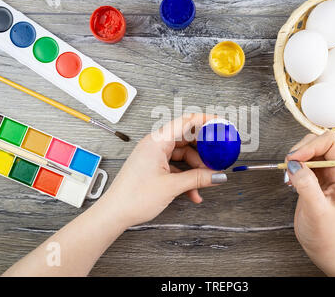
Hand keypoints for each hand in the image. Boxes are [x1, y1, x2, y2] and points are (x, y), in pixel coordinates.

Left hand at [100, 113, 222, 228]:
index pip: (186, 121)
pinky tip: (194, 192)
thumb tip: (217, 175)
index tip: (220, 123)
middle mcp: (155, 145)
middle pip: (186, 139)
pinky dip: (185, 177)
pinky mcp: (153, 167)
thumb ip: (197, 178)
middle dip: (203, 151)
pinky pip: (175, 167)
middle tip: (217, 158)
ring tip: (205, 181)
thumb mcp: (171, 186)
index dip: (205, 120)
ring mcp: (153, 156)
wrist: (114, 213)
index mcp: (157, 141)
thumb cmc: (133, 197)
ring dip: (195, 169)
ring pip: (182, 155)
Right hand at [285, 132, 334, 267]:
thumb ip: (307, 186)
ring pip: (309, 149)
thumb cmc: (326, 232)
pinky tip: (291, 179)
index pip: (330, 143)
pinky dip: (293, 165)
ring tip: (290, 174)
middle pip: (318, 142)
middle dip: (301, 150)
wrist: (323, 245)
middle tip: (289, 165)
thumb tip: (295, 165)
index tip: (295, 158)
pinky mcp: (314, 177)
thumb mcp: (317, 210)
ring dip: (295, 157)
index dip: (311, 146)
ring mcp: (325, 172)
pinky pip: (302, 160)